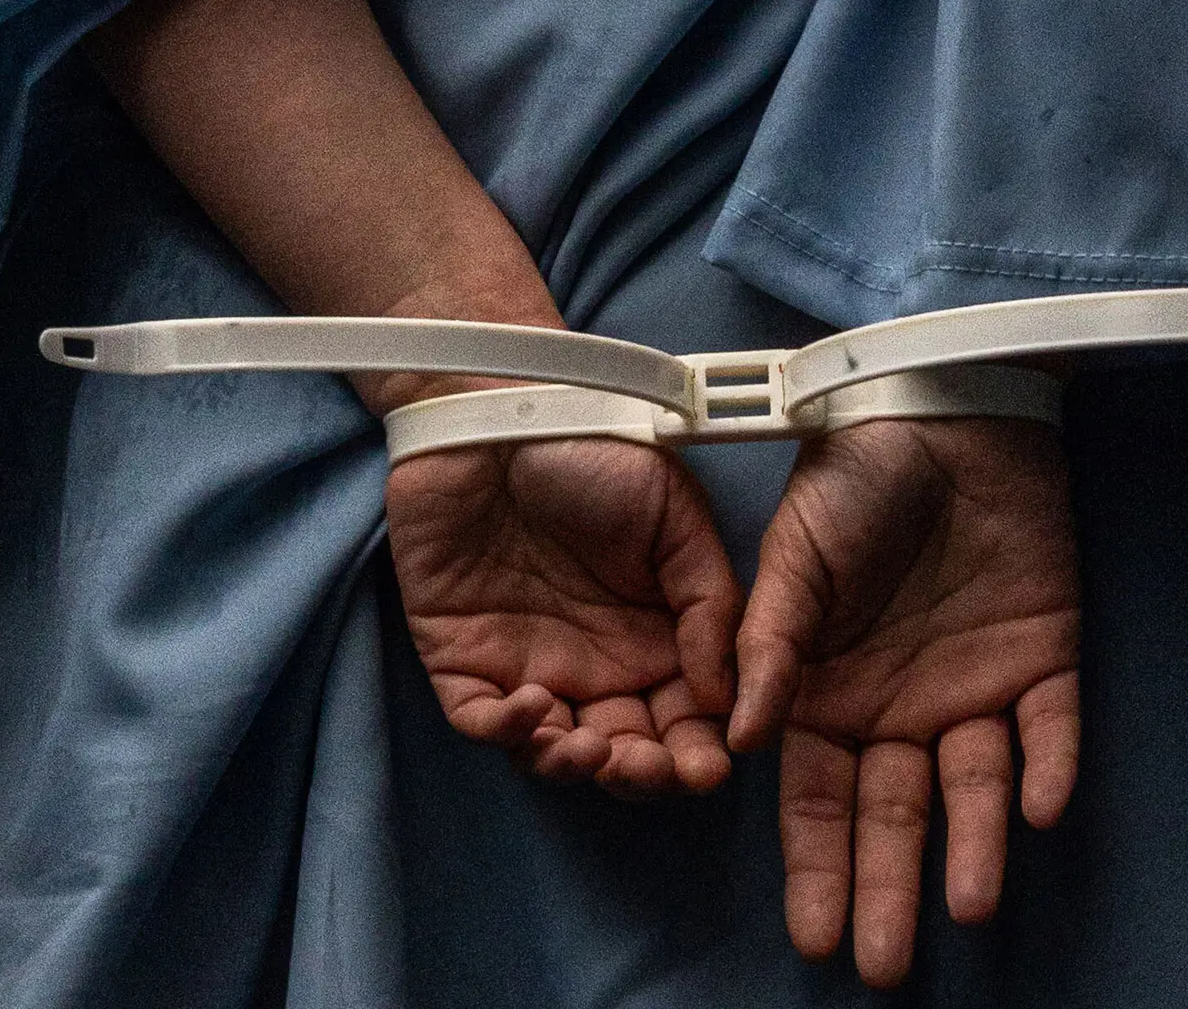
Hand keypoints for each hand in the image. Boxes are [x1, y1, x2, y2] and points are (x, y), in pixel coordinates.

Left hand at [386, 433, 744, 795]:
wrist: (495, 412)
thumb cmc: (592, 450)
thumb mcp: (674, 513)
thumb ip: (710, 602)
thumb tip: (726, 695)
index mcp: (653, 637)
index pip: (682, 721)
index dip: (696, 755)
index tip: (708, 769)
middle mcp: (594, 664)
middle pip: (622, 753)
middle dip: (642, 776)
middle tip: (650, 769)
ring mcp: (526, 665)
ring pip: (552, 753)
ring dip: (576, 767)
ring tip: (592, 747)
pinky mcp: (461, 658)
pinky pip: (480, 721)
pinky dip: (506, 735)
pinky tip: (532, 709)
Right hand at [730, 417, 1079, 987]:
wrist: (946, 409)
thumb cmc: (854, 475)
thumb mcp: (793, 551)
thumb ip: (771, 641)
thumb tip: (747, 736)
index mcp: (831, 689)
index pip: (820, 797)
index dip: (817, 864)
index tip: (814, 934)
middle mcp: (901, 705)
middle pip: (895, 813)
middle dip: (888, 888)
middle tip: (883, 965)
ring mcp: (974, 685)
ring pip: (976, 786)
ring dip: (975, 844)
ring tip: (968, 903)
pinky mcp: (1044, 658)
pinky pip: (1051, 727)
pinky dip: (1049, 767)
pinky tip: (1039, 809)